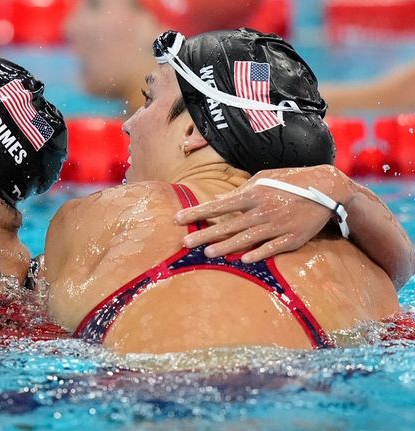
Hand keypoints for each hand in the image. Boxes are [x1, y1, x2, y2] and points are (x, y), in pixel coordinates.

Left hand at [174, 166, 350, 262]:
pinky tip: (243, 260)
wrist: (327, 189)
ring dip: (225, 247)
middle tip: (185, 242)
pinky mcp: (293, 238)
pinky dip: (259, 254)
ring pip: (247, 238)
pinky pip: (272, 248)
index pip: (219, 205)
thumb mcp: (264, 178)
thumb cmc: (290, 181)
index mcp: (254, 193)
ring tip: (206, 254)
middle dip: (205, 234)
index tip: (178, 218)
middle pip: (229, 225)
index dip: (198, 212)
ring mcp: (278, 225)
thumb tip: (220, 199)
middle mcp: (263, 210)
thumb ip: (242, 190)